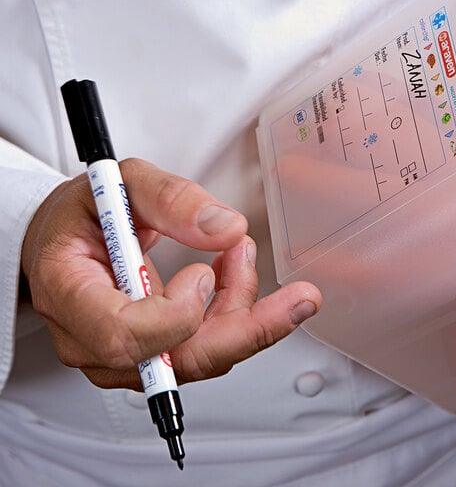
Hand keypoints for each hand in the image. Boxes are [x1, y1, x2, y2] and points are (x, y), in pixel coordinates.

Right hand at [21, 158, 321, 389]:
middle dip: (247, 328)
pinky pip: (203, 348)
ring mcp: (122, 354)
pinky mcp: (151, 353)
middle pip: (177, 362)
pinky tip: (235, 273)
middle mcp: (92, 339)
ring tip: (243, 254)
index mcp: (69, 293)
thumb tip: (225, 227)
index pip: (121, 336)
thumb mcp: (122, 182)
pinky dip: (232, 314)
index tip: (202, 271)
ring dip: (241, 309)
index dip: (176, 313)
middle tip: (297, 298)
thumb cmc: (84, 212)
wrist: (67, 237)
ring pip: (200, 357)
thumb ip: (171, 197)